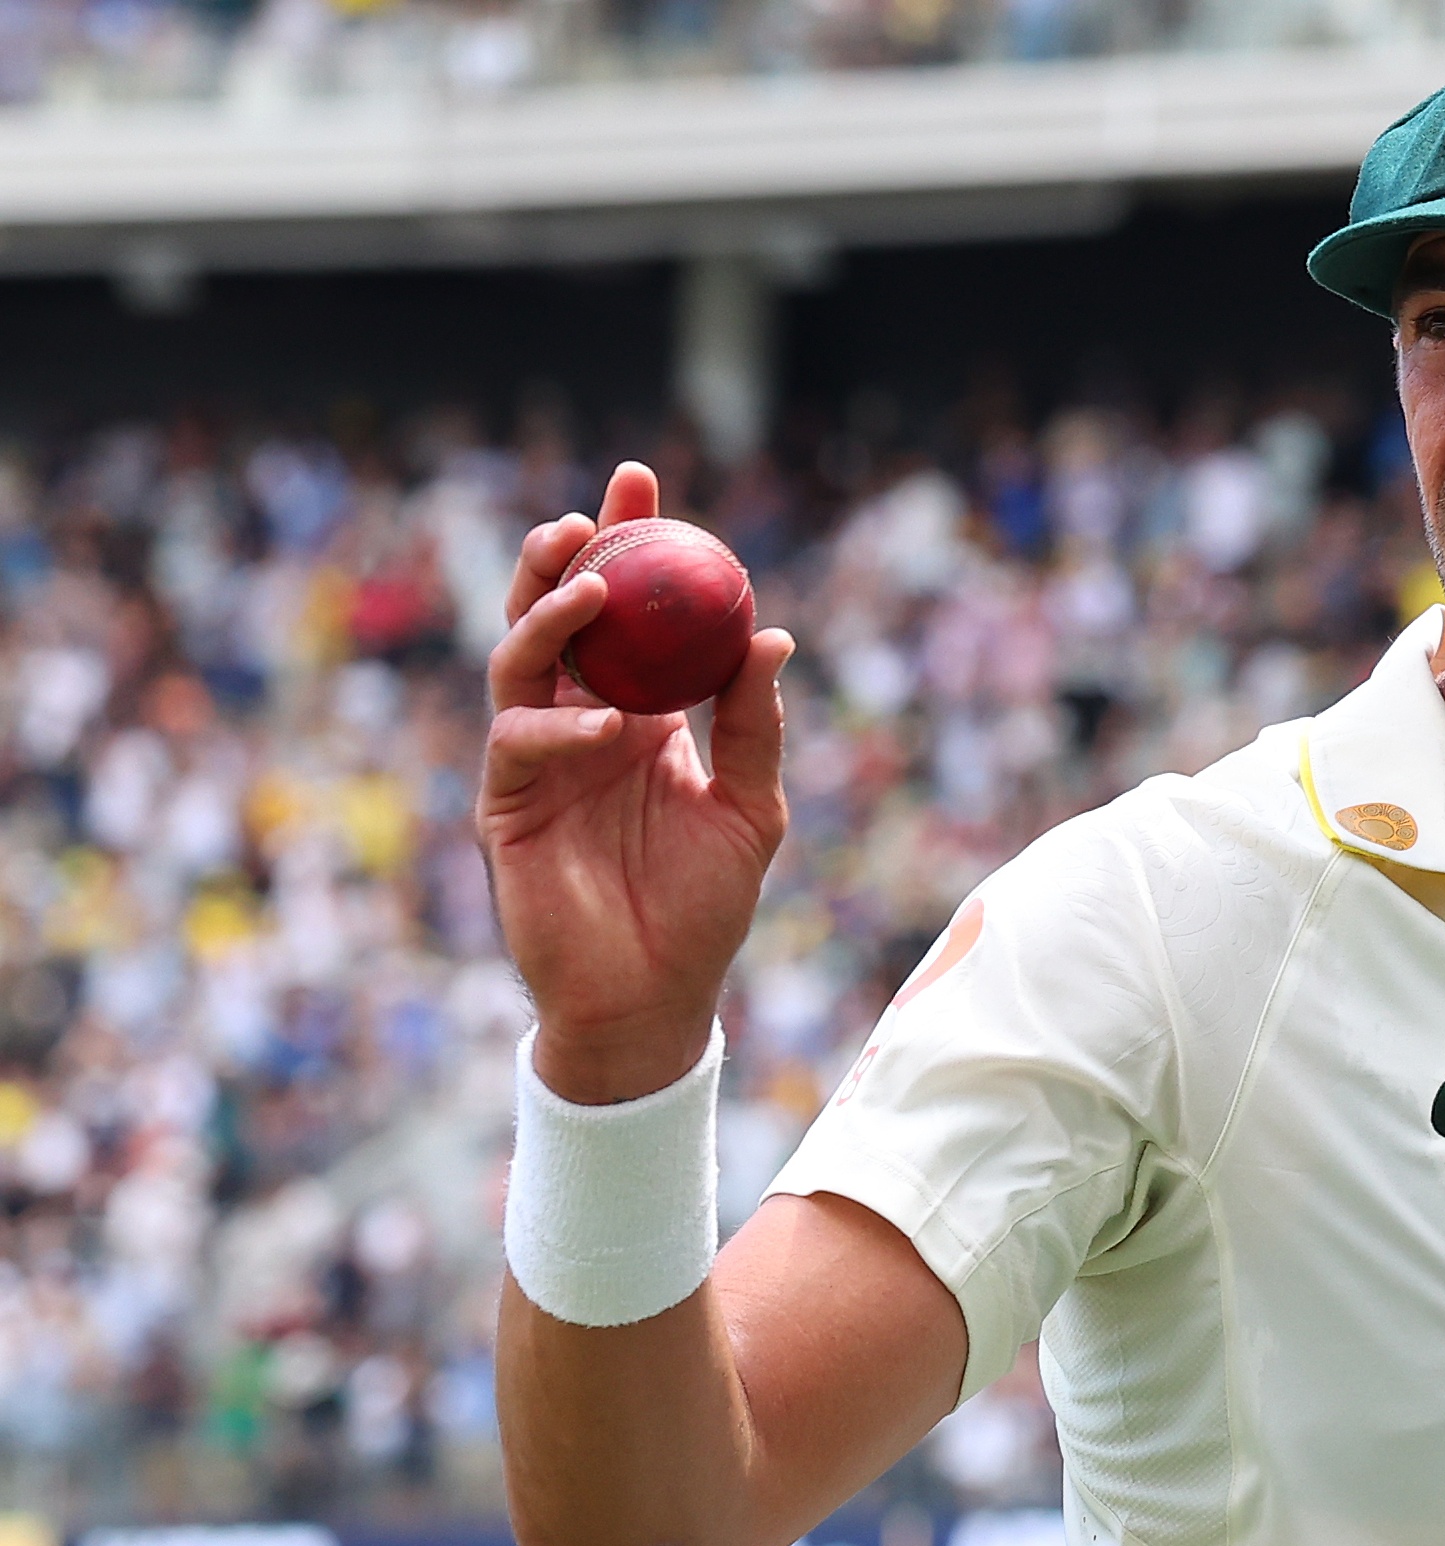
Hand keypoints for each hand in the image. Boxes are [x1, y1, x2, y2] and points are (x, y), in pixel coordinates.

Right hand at [480, 461, 795, 1103]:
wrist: (656, 997)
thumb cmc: (703, 906)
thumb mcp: (752, 808)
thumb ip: (755, 726)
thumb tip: (772, 637)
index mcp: (639, 710)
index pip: (628, 611)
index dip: (627, 544)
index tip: (641, 482)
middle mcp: (580, 721)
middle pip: (556, 615)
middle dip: (565, 557)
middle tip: (589, 515)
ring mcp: (537, 760)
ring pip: (517, 662)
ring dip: (547, 618)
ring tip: (592, 591)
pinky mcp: (507, 807)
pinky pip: (520, 745)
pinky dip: (561, 728)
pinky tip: (612, 725)